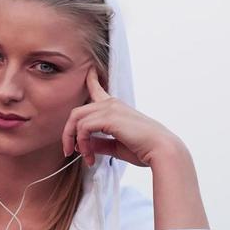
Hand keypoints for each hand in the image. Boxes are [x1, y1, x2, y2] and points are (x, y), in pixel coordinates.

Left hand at [63, 68, 183, 167]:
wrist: (161, 150)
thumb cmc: (144, 149)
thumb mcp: (116, 146)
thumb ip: (99, 143)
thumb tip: (82, 146)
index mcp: (115, 108)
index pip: (97, 89)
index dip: (90, 80)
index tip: (88, 73)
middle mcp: (111, 104)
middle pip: (77, 112)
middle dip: (68, 133)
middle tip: (69, 151)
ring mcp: (110, 108)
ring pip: (76, 119)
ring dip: (74, 141)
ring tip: (85, 157)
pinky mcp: (109, 117)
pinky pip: (83, 127)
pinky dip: (82, 143)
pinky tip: (90, 156)